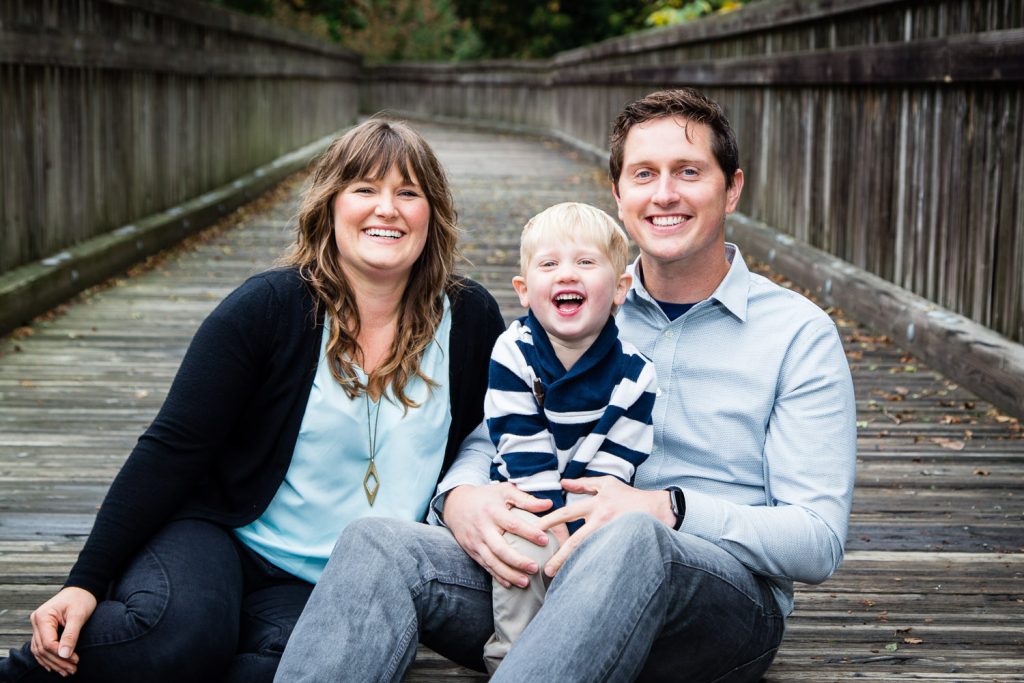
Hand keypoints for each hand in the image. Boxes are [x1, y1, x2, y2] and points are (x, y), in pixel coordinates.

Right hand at [29, 586, 97, 676]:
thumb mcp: (78, 615)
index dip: (61, 654)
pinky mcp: (43, 629)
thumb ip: (71, 635)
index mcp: (43, 616)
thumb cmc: (81, 598)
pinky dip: (48, 658)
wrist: (81, 589)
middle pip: (43, 649)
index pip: (48, 642)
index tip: (75, 660)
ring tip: (67, 672)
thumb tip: (65, 655)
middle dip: (58, 662)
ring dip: (53, 663)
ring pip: (40, 651)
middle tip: (72, 670)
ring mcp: (38, 626)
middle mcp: (36, 622)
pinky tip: (56, 667)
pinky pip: (41, 647)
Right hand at [443, 483, 552, 587]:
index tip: (545, 540)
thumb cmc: (486, 497)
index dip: (529, 533)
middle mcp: (483, 527)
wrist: (455, 504)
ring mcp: (476, 541)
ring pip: (492, 561)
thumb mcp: (505, 491)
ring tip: (526, 582)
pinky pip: (485, 566)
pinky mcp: (472, 550)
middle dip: (518, 560)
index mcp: (493, 511)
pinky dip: (497, 576)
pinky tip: (510, 584)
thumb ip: (526, 499)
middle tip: (535, 568)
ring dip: (508, 574)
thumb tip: (549, 504)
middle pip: (500, 548)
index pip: (512, 524)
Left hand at [538, 477, 673, 577]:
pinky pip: (604, 558)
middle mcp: (603, 520)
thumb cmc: (630, 496)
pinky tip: (583, 580)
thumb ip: (584, 484)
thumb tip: (562, 483)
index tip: (534, 530)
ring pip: (590, 553)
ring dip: (575, 567)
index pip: (566, 513)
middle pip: (576, 540)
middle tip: (546, 570)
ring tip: (561, 580)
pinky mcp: (622, 545)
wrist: (659, 509)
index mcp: (596, 503)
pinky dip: (592, 568)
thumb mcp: (607, 484)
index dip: (549, 522)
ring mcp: (613, 534)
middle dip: (560, 556)